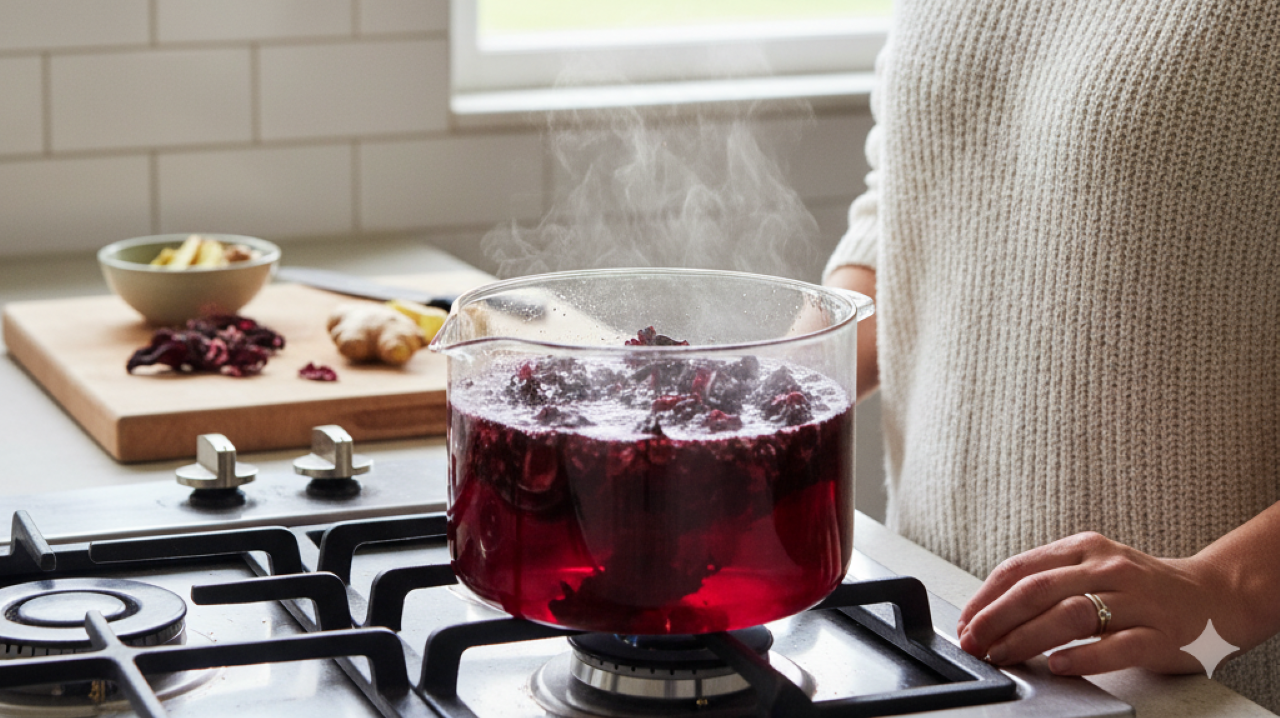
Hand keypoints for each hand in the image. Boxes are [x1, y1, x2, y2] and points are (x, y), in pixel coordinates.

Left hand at [956, 532, 1236, 675]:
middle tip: (974, 643)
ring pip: (1072, 614)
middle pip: (1038, 590)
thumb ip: (1049, 581)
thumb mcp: (1091, 567)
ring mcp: (1136, 599)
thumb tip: (988, 612)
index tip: (965, 622)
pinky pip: (1117, 646)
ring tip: (1004, 655)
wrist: (1211, 596)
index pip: (1020, 568)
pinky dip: (1083, 657)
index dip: (986, 597)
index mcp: (1083, 548)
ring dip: (1028, 638)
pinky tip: (1058, 666)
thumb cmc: (1138, 587)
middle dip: (997, 619)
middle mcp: (1107, 567)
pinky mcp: (1160, 632)